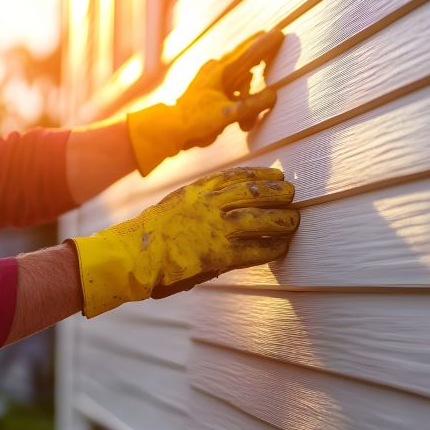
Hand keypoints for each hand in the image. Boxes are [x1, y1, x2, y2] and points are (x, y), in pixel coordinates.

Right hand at [70, 167, 298, 317]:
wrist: (134, 253)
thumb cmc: (153, 233)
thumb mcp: (178, 203)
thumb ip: (202, 202)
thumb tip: (227, 205)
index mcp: (199, 189)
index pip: (238, 175)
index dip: (262, 175)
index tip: (277, 175)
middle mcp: (211, 204)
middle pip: (255, 192)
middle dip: (277, 193)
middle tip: (292, 194)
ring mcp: (216, 228)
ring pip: (261, 218)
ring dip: (282, 219)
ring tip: (295, 219)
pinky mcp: (220, 254)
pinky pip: (255, 249)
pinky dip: (272, 247)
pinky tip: (283, 246)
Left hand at [128, 30, 284, 174]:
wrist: (173, 127)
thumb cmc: (197, 119)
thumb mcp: (229, 114)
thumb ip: (252, 104)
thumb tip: (273, 95)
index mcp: (221, 71)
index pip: (249, 53)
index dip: (265, 44)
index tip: (279, 34)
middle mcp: (216, 69)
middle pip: (244, 58)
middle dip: (258, 56)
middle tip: (272, 40)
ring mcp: (211, 77)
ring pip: (238, 77)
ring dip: (246, 95)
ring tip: (247, 121)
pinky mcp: (208, 87)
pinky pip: (230, 86)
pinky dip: (238, 99)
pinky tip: (241, 117)